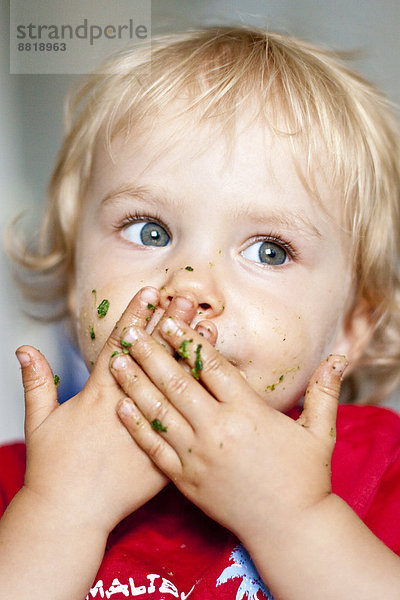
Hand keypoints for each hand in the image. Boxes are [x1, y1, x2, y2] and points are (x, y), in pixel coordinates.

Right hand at [16, 287, 205, 534]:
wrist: (71, 515)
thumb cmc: (52, 468)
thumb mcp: (39, 423)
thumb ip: (36, 383)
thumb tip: (24, 349)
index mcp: (98, 396)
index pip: (121, 346)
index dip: (136, 316)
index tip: (151, 292)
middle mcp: (127, 408)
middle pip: (154, 359)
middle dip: (170, 325)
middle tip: (188, 298)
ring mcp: (149, 431)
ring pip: (175, 387)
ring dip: (190, 355)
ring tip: (206, 326)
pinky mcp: (164, 455)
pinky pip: (187, 423)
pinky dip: (200, 400)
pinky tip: (215, 381)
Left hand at [111, 312, 346, 546]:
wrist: (289, 529)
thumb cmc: (305, 478)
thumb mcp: (319, 433)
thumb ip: (324, 392)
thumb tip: (340, 359)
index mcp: (248, 412)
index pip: (210, 366)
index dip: (187, 339)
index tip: (168, 320)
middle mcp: (217, 430)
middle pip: (176, 383)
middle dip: (150, 353)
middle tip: (130, 330)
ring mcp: (197, 456)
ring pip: (158, 412)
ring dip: (135, 383)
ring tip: (116, 359)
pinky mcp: (185, 480)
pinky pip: (154, 449)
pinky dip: (135, 426)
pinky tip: (121, 406)